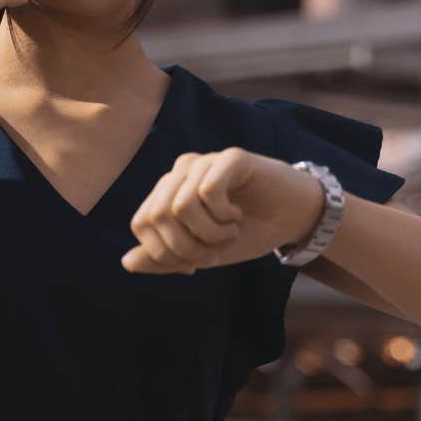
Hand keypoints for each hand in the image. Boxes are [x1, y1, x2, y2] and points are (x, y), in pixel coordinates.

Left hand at [121, 148, 326, 273]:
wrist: (293, 219)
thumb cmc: (248, 233)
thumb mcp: (203, 254)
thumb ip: (165, 259)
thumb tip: (126, 263)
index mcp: (167, 192)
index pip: (141, 224)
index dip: (165, 253)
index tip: (196, 262)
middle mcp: (180, 171)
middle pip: (157, 216)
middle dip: (186, 248)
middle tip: (215, 252)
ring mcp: (204, 161)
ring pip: (180, 206)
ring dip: (208, 234)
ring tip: (229, 233)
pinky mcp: (231, 157)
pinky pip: (207, 190)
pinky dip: (222, 216)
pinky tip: (237, 216)